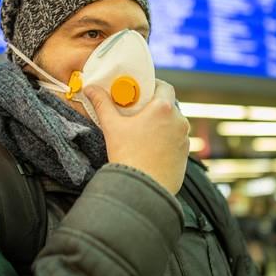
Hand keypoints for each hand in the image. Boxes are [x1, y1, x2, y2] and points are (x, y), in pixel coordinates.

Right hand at [85, 80, 189, 194]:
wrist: (143, 189)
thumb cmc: (128, 156)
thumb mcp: (112, 126)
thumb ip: (102, 104)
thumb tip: (90, 88)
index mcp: (164, 109)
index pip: (164, 87)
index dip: (153, 86)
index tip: (141, 91)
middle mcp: (179, 122)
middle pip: (169, 106)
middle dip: (155, 107)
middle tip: (137, 112)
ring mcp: (184, 140)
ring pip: (173, 124)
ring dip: (161, 124)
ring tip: (143, 132)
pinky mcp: (185, 156)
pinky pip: (176, 141)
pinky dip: (166, 141)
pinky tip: (150, 148)